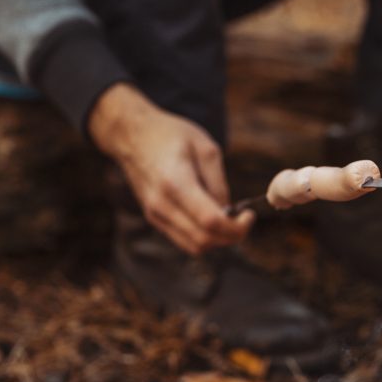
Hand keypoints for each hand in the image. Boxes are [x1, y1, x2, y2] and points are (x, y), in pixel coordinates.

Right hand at [88, 83, 252, 254]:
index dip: (236, 226)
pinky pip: (184, 240)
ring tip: (231, 220)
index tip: (250, 215)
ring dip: (218, 240)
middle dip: (232, 236)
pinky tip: (214, 220)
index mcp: (175, 182)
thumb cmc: (170, 135)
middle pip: (203, 239)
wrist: (131, 136)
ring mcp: (155, 214)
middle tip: (244, 220)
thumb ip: (219, 183)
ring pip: (194, 246)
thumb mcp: (206, 148)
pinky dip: (204, 237)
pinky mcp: (154, 218)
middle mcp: (161, 204)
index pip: (210, 221)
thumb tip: (229, 212)